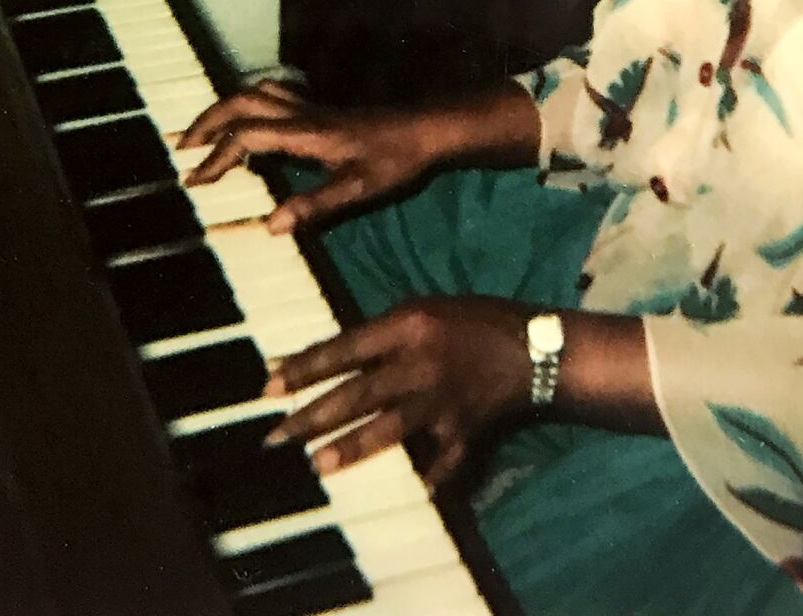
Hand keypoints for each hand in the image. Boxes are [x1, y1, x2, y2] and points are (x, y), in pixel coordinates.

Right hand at [178, 78, 440, 231]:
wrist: (425, 129)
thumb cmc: (396, 159)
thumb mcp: (359, 189)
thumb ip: (315, 205)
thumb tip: (270, 225)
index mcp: (307, 132)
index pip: (248, 135)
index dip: (217, 156)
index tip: (194, 181)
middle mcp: (303, 113)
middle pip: (242, 101)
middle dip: (207, 121)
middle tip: (182, 149)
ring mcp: (311, 107)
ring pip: (256, 92)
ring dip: (225, 109)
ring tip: (203, 135)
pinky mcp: (319, 109)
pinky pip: (272, 96)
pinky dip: (248, 105)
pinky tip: (246, 125)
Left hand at [263, 295, 533, 491]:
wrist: (533, 347)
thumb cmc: (472, 320)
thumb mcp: (425, 309)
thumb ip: (382, 333)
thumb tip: (334, 357)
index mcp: (408, 326)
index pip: (343, 348)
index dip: (304, 367)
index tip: (269, 384)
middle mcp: (420, 364)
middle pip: (357, 394)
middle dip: (313, 416)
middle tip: (276, 436)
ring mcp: (441, 401)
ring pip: (387, 429)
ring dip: (350, 448)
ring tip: (318, 463)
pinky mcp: (462, 430)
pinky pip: (437, 462)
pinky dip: (423, 479)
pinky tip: (405, 492)